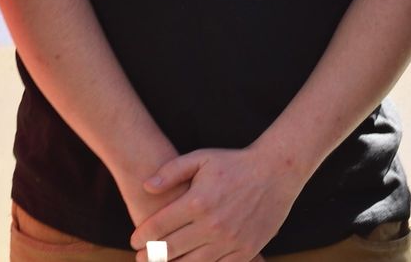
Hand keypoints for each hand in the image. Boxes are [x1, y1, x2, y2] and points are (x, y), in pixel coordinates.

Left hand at [128, 146, 308, 261]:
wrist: (276, 173)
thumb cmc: (234, 164)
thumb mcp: (200, 159)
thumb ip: (171, 171)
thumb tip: (146, 186)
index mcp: (197, 201)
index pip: (160, 226)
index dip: (142, 236)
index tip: (134, 240)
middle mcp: (212, 225)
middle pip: (171, 250)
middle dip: (151, 256)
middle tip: (141, 257)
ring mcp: (230, 241)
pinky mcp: (245, 251)